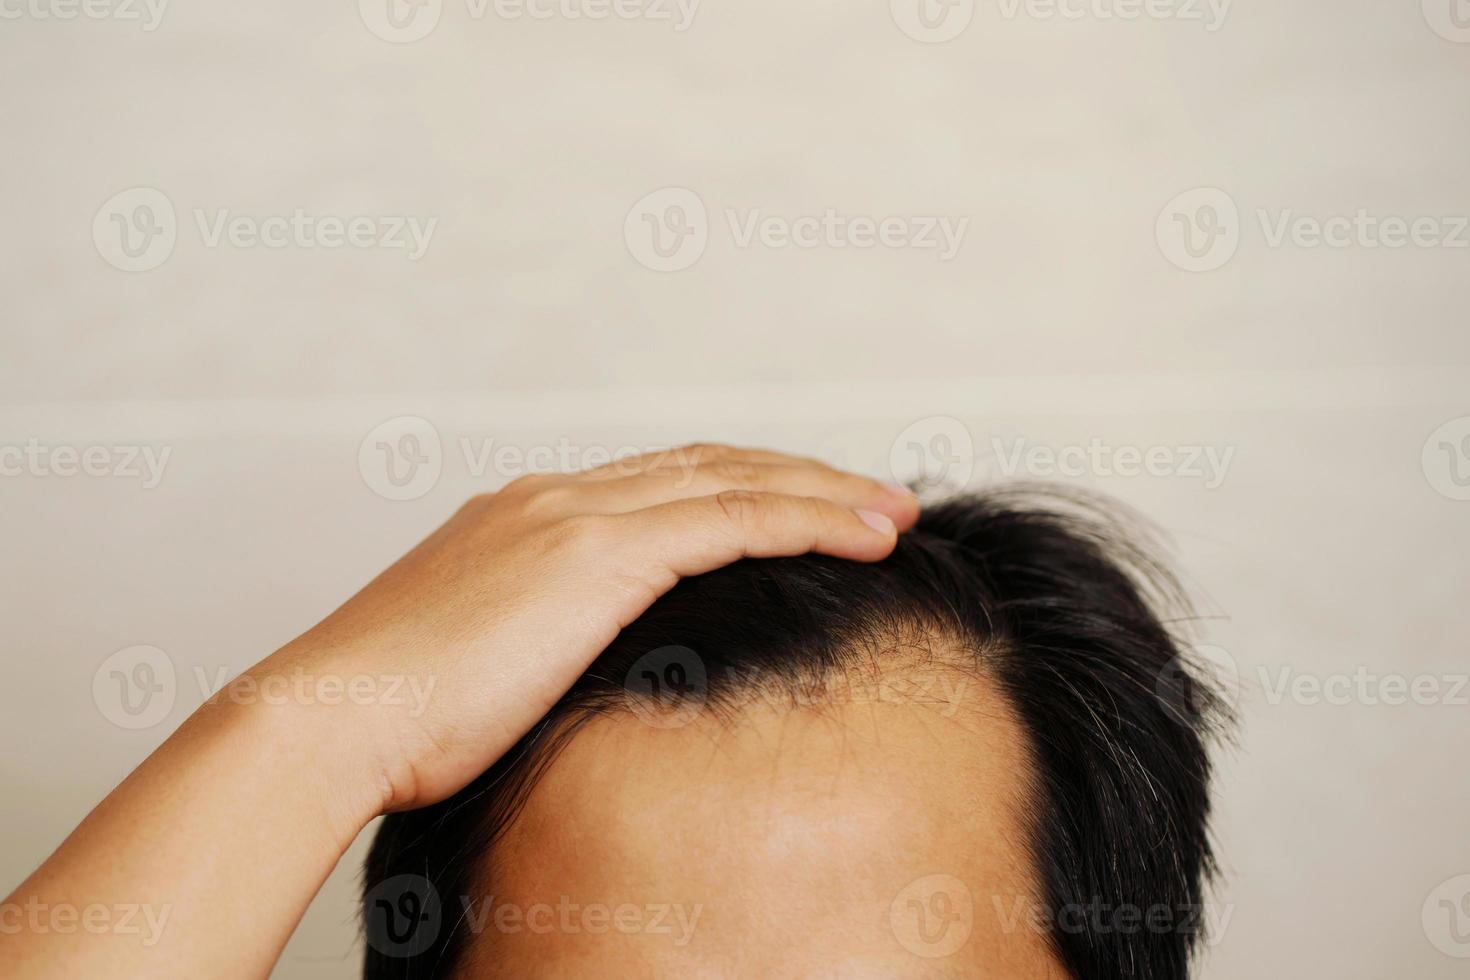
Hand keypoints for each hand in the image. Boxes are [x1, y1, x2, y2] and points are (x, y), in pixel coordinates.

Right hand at [255, 444, 920, 813]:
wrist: (332, 719)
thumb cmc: (391, 719)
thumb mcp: (477, 665)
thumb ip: (540, 644)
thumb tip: (586, 676)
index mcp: (525, 517)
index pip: (661, 484)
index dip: (741, 487)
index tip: (799, 507)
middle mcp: (554, 498)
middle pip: (711, 464)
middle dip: (799, 475)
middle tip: (872, 496)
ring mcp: (575, 518)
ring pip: (735, 480)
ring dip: (824, 490)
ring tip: (893, 511)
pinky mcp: (598, 556)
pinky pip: (733, 522)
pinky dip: (809, 520)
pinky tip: (867, 536)